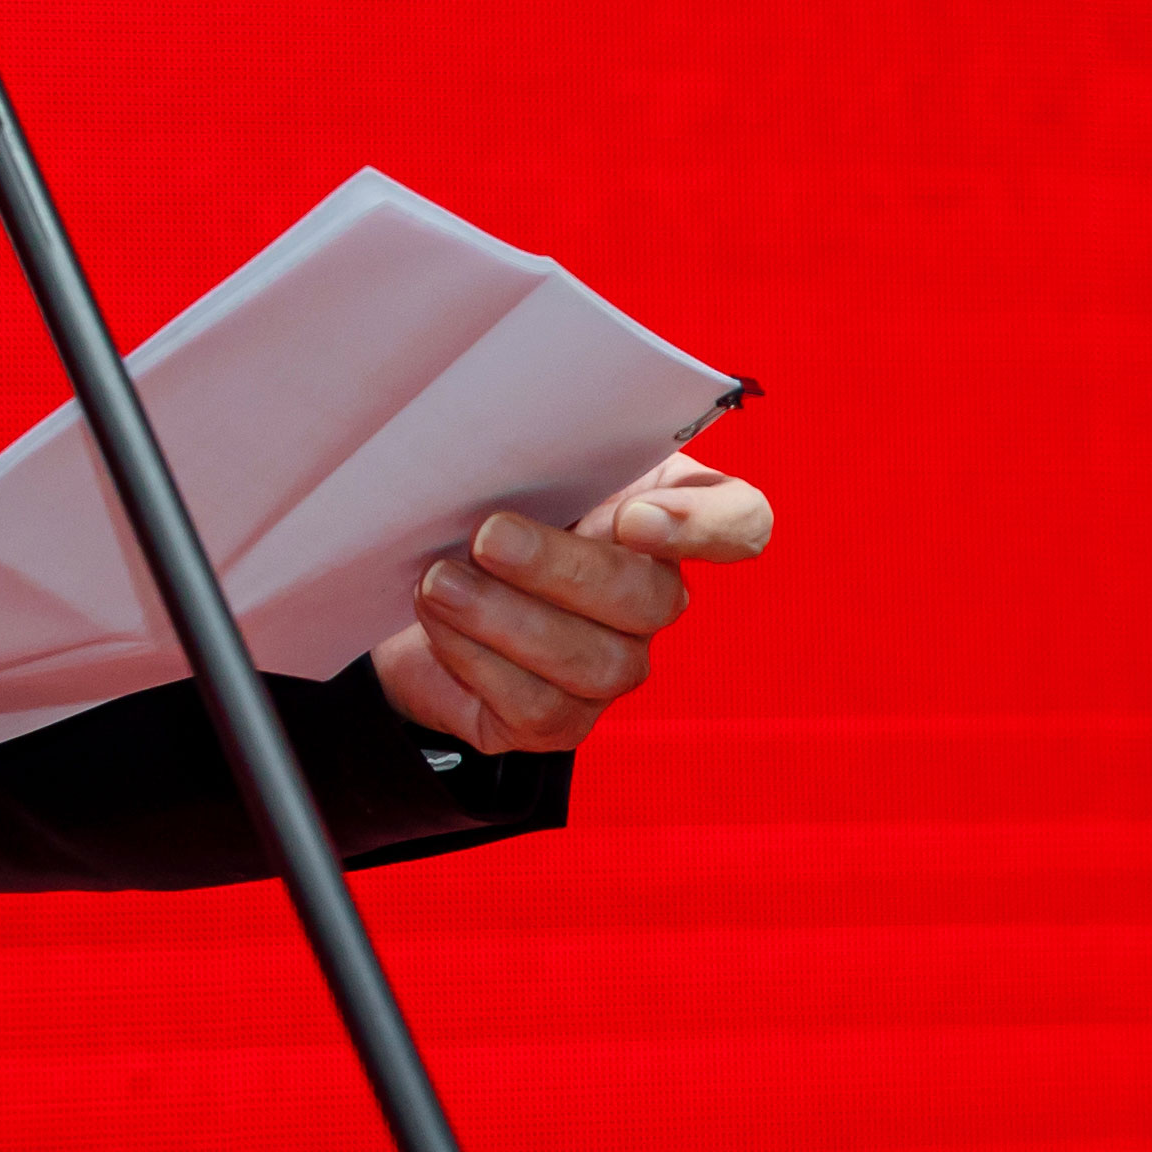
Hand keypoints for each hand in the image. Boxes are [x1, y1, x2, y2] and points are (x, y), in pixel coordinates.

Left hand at [372, 455, 775, 756]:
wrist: (411, 578)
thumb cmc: (476, 504)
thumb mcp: (512, 459)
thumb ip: (544, 446)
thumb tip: (525, 430)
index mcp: (665, 512)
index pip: (740, 522)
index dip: (706, 525)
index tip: (633, 517)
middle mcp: (652, 596)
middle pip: (652, 598)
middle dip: (562, 568)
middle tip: (487, 535)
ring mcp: (612, 665)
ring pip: (595, 662)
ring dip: (506, 617)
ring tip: (440, 581)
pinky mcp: (559, 720)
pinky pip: (537, 704)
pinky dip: (477, 657)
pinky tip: (438, 620)